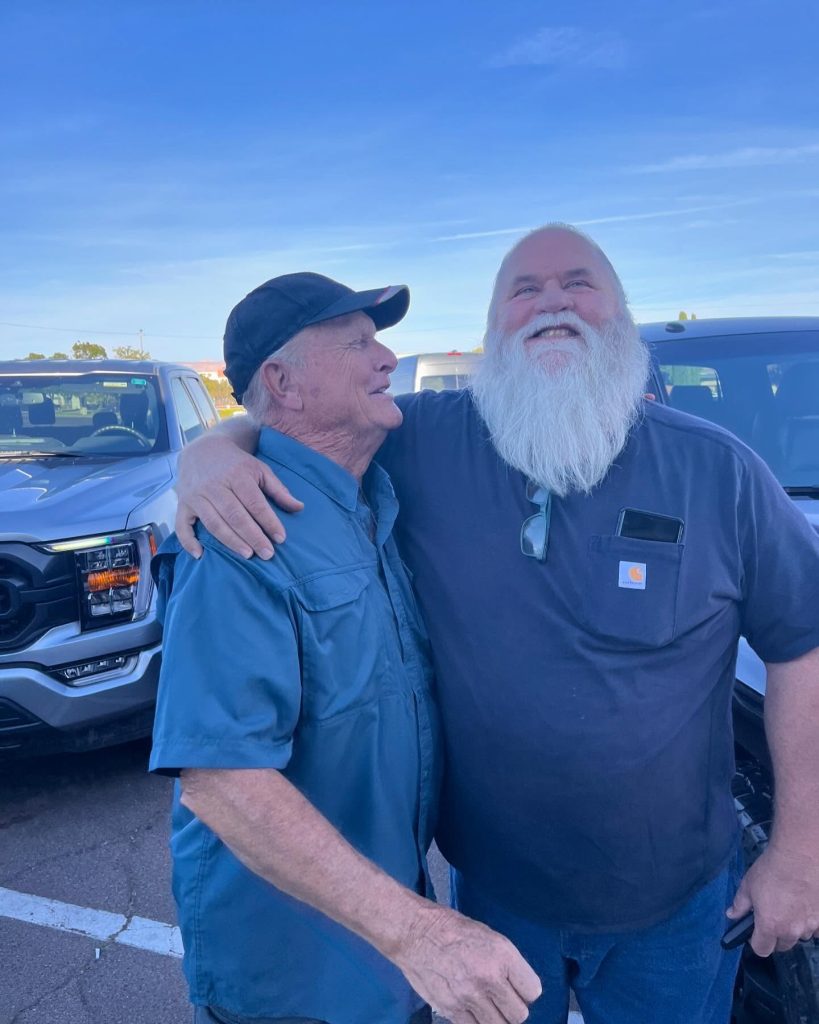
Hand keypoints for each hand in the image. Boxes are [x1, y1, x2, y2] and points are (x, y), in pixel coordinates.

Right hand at [174, 435, 302, 558]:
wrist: (203, 449)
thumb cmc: (236, 464)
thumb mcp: (260, 469)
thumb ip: (278, 490)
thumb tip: (299, 508)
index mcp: (237, 475)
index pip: (255, 503)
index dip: (269, 522)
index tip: (281, 538)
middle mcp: (215, 486)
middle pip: (235, 516)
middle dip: (253, 536)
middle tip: (267, 554)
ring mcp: (197, 496)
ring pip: (214, 523)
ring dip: (230, 541)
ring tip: (248, 555)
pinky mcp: (183, 504)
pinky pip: (182, 525)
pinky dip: (188, 541)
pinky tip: (200, 555)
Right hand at [392, 904, 540, 1023]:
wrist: (416, 933)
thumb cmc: (454, 930)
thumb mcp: (489, 937)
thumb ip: (507, 965)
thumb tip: (517, 989)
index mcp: (502, 955)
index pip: (532, 991)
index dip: (525, 990)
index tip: (516, 987)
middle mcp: (489, 978)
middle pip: (519, 1015)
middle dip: (512, 1008)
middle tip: (500, 998)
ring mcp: (469, 997)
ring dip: (495, 1018)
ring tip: (485, 1005)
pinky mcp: (451, 1010)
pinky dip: (475, 1022)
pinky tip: (470, 1010)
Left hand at [726, 846, 818, 955]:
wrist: (799, 856)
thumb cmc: (771, 870)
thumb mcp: (748, 885)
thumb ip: (740, 905)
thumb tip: (731, 915)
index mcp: (769, 926)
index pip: (761, 950)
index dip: (755, 942)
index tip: (754, 931)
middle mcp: (791, 931)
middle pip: (781, 946)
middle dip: (774, 936)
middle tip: (771, 916)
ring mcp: (810, 925)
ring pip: (799, 937)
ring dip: (793, 929)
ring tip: (788, 908)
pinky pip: (816, 930)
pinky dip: (809, 923)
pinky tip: (803, 908)